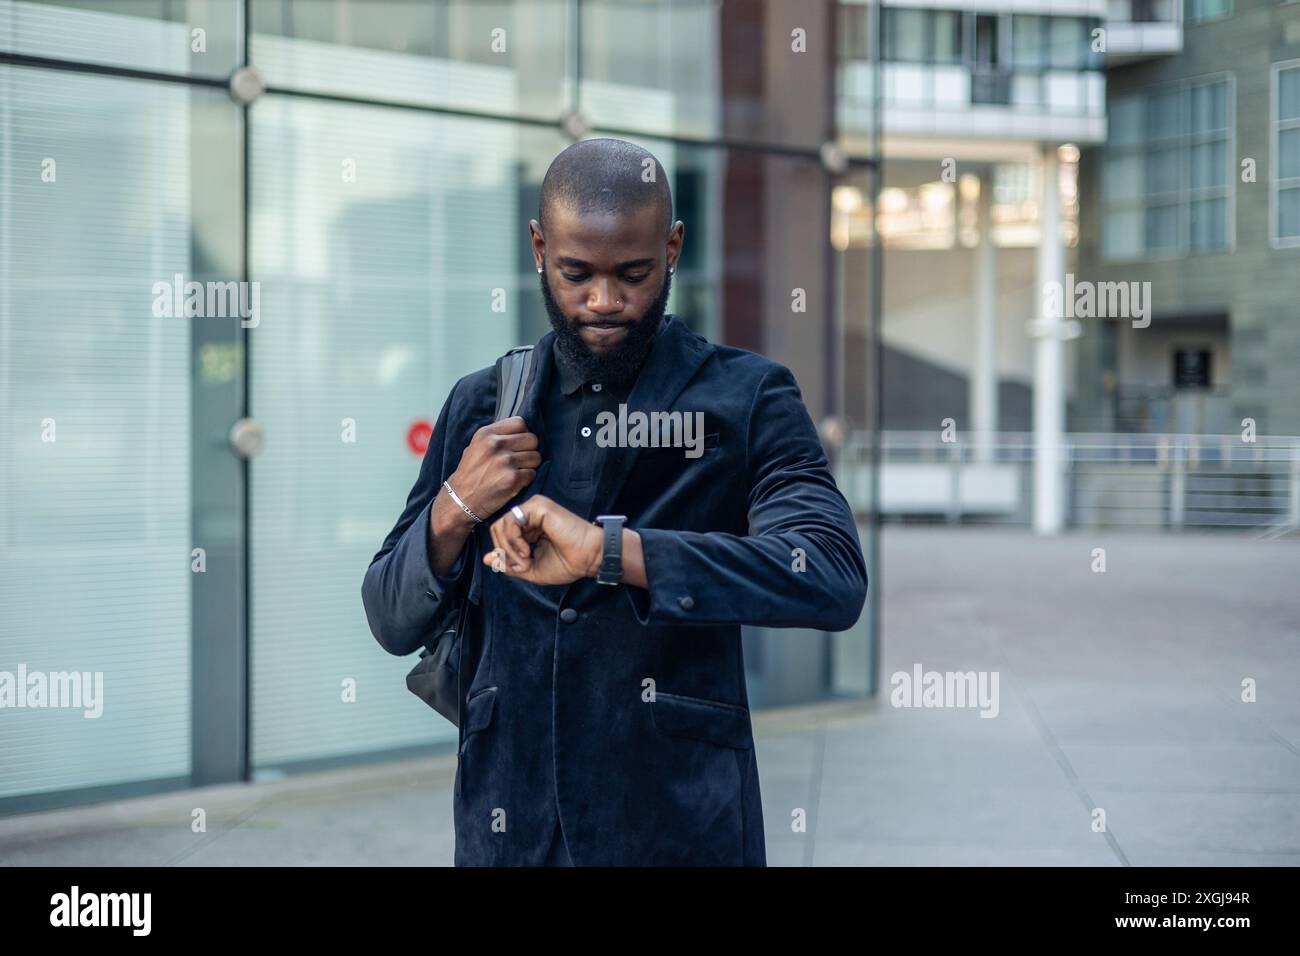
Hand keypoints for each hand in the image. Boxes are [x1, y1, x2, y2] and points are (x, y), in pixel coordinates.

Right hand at [446, 416, 540, 520]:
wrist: (460, 500)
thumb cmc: (469, 474)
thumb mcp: (475, 446)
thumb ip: (496, 437)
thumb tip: (521, 433)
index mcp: (486, 433)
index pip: (520, 423)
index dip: (523, 434)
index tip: (518, 444)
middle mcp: (495, 444)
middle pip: (532, 439)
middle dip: (530, 450)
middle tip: (520, 460)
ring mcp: (505, 461)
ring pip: (536, 457)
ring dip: (530, 466)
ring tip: (517, 472)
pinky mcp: (512, 479)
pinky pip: (532, 474)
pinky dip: (527, 479)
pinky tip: (515, 482)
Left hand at [482, 495, 601, 585]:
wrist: (589, 558)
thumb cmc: (568, 563)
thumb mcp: (531, 569)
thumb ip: (508, 563)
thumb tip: (487, 559)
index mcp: (529, 526)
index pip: (501, 534)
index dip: (503, 553)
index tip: (519, 568)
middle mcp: (530, 514)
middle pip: (497, 529)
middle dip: (504, 551)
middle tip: (520, 565)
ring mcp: (533, 508)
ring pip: (501, 525)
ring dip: (509, 548)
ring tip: (525, 559)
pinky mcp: (537, 506)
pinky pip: (511, 521)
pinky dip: (513, 539)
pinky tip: (527, 550)